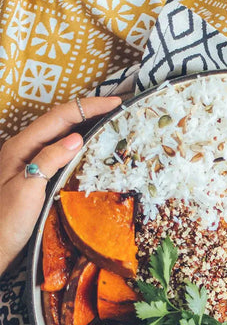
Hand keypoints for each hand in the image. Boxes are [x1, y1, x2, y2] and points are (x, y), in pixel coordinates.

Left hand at [0, 96, 121, 275]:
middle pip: (60, 120)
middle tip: (117, 108)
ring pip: (60, 134)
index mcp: (21, 146)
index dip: (88, 107)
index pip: (60, 118)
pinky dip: (78, 144)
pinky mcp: (36, 174)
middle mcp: (25, 149)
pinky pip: (60, 151)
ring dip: (84, 125)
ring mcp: (30, 161)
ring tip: (109, 122)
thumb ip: (49, 161)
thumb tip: (76, 138)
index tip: (115, 103)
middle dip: (88, 110)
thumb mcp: (28, 190)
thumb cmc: (6, 221)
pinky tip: (90, 149)